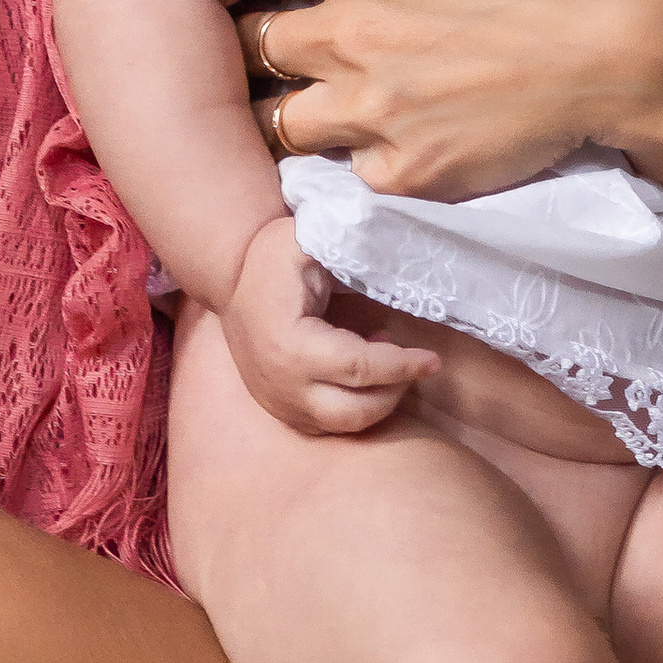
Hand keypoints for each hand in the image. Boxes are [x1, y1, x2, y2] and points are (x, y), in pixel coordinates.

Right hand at [220, 219, 437, 435]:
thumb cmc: (271, 256)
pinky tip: (363, 375)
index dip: (401, 366)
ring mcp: (278, 401)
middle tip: (414, 362)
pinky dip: (355, 407)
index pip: (358, 367)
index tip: (433, 359)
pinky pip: (327, 425)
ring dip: (377, 402)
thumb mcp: (307, 237)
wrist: (229, 281)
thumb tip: (397, 241)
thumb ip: (348, 240)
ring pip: (343, 425)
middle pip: (355, 409)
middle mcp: (282, 383)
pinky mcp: (279, 409)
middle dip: (395, 389)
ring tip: (385, 362)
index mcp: (290, 344)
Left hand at [237, 0, 662, 302]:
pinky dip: (363, 157)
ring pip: (281, 120)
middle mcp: (345, 31)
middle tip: (290, 49)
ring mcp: (370, 108)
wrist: (633, 41)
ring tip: (327, 106)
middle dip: (268, 44)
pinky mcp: (403, 171)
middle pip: (259, 44)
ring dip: (296, 109)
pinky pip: (349, 171)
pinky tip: (395, 140)